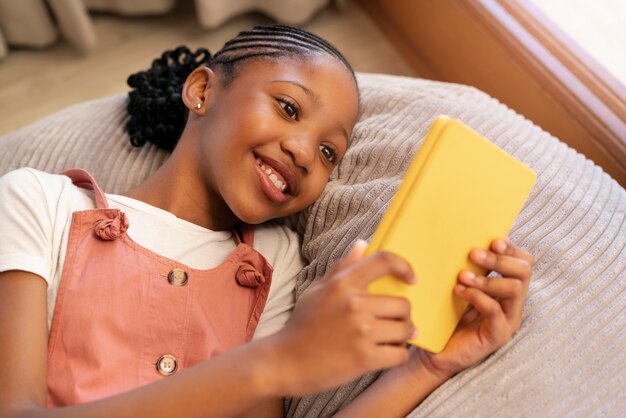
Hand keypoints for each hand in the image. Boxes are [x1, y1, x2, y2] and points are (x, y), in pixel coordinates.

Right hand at [267, 240, 416, 396]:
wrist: (284, 362)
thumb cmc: (302, 325)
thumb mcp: (318, 289)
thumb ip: (342, 267)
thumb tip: (363, 243)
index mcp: (342, 283)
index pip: (385, 261)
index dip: (405, 266)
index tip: (412, 279)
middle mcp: (354, 303)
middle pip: (403, 303)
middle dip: (403, 316)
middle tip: (394, 323)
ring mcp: (361, 331)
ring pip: (405, 330)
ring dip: (402, 337)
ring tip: (389, 340)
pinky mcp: (365, 358)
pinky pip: (400, 354)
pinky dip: (397, 356)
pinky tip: (385, 355)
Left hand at [414, 238, 533, 378]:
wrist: (434, 349)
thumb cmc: (446, 314)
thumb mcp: (460, 285)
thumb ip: (469, 266)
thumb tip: (465, 237)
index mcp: (507, 288)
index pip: (524, 262)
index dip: (512, 249)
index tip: (493, 240)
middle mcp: (513, 303)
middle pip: (524, 272)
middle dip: (499, 259)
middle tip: (473, 254)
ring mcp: (507, 320)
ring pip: (514, 289)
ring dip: (487, 278)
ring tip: (462, 275)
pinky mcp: (496, 335)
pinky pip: (495, 310)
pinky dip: (477, 296)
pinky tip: (459, 291)